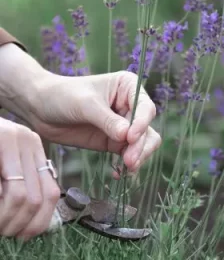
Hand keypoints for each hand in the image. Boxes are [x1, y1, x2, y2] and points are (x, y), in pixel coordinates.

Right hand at [0, 118, 60, 238]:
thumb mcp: (5, 164)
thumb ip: (22, 184)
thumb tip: (33, 226)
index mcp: (33, 147)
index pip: (49, 192)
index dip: (38, 221)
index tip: (24, 236)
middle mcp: (26, 139)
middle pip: (36, 198)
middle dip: (19, 223)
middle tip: (4, 233)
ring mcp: (7, 136)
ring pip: (19, 195)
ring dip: (5, 218)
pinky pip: (2, 187)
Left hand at [23, 71, 160, 176]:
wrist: (39, 108)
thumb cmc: (62, 95)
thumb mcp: (85, 104)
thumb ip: (107, 120)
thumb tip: (128, 137)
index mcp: (128, 87)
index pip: (145, 107)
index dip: (142, 123)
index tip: (131, 137)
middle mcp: (131, 106)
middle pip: (147, 128)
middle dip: (140, 145)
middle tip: (129, 160)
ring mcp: (124, 125)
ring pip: (143, 143)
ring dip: (138, 156)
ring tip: (127, 167)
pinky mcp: (114, 141)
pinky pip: (129, 154)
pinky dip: (127, 164)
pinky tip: (119, 172)